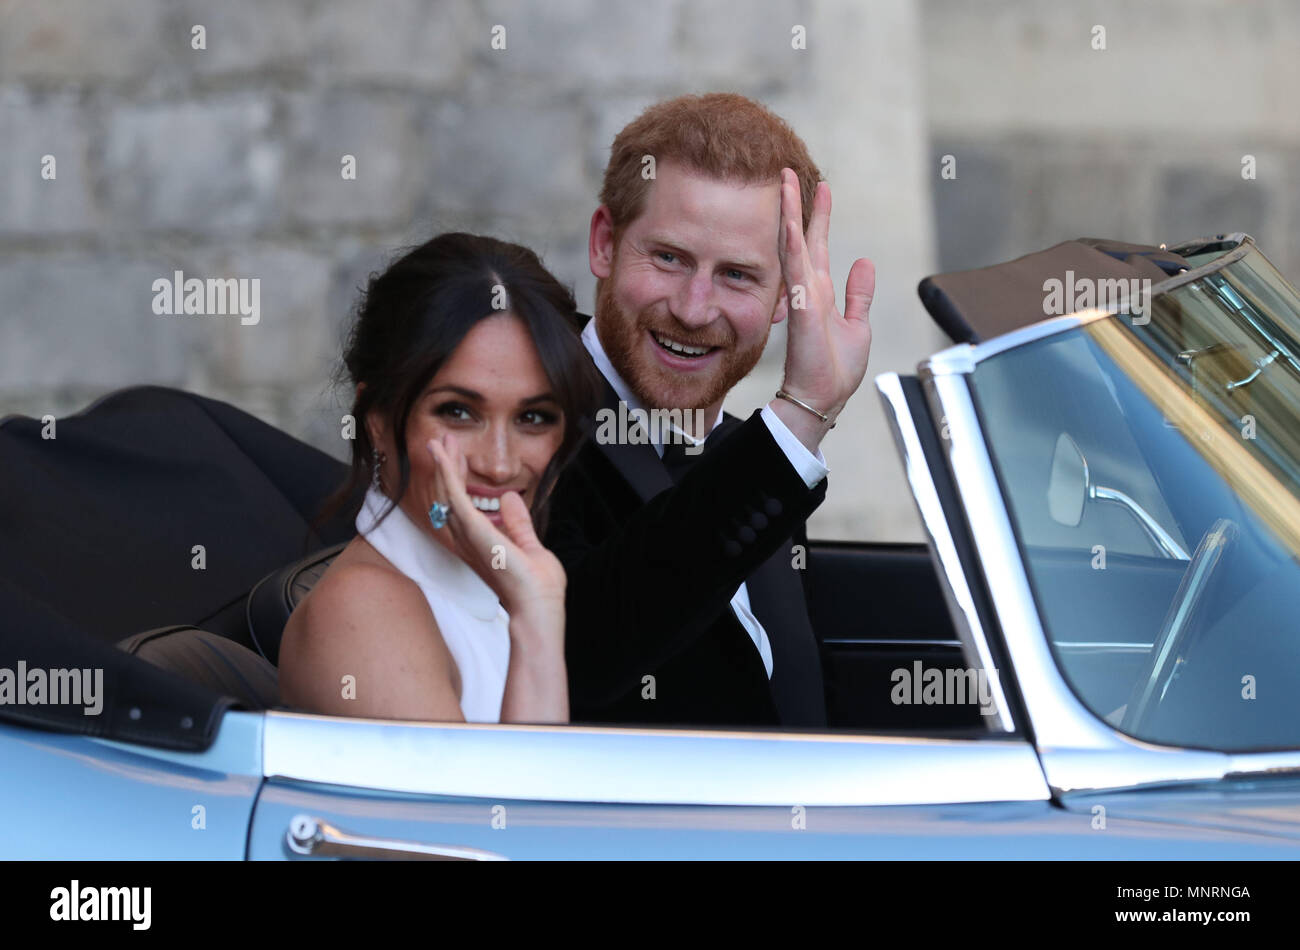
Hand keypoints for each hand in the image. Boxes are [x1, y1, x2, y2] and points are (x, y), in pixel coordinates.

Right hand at [427, 435, 566, 635]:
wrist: (539, 609)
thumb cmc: (537, 589)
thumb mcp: (529, 546)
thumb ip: (518, 523)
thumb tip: (511, 498)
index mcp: (480, 543)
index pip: (462, 505)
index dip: (458, 478)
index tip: (458, 455)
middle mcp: (467, 540)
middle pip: (448, 496)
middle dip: (446, 467)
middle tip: (442, 440)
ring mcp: (468, 536)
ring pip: (446, 493)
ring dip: (442, 465)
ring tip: (439, 440)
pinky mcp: (474, 531)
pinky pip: (453, 496)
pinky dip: (447, 472)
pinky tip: (443, 454)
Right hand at [774, 168, 875, 443]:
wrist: (821, 398)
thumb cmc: (836, 370)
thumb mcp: (858, 325)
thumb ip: (859, 294)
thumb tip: (864, 262)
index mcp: (821, 293)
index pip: (817, 246)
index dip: (819, 216)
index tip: (820, 188)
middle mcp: (808, 289)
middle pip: (801, 237)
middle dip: (798, 204)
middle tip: (791, 172)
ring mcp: (802, 296)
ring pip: (793, 245)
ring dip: (790, 213)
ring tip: (786, 182)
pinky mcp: (801, 308)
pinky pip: (795, 269)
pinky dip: (792, 243)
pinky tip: (790, 221)